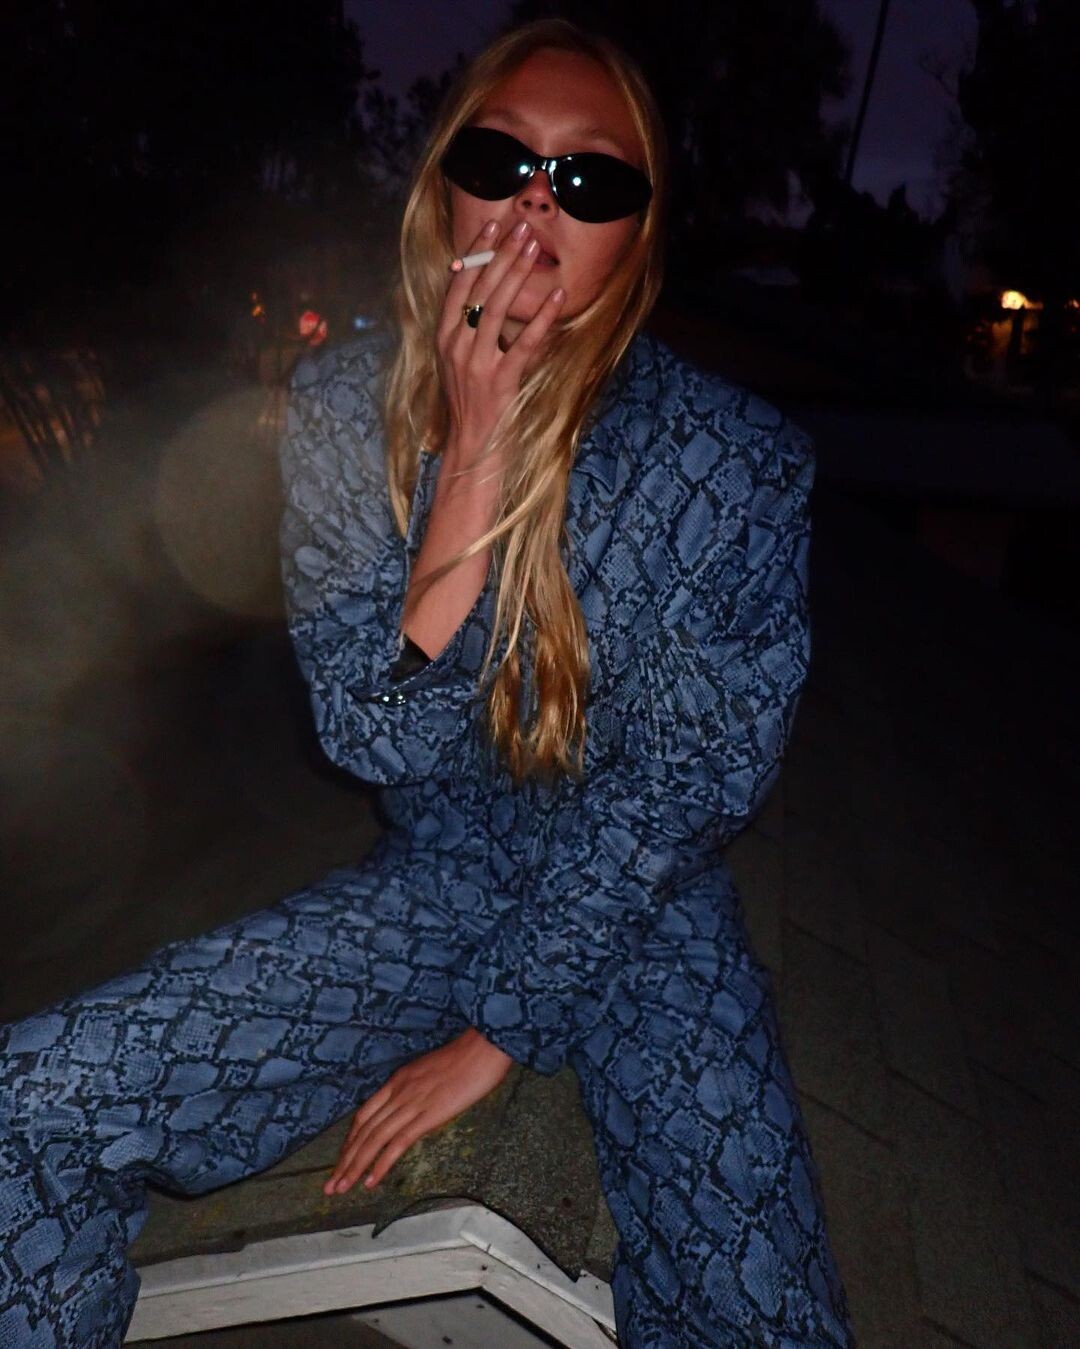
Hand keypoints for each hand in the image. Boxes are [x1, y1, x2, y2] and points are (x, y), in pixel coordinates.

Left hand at [323, 1027, 514, 1194]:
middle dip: (344, 1160)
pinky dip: (380, 1164)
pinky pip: (397, 1144)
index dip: (350, 1140)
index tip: (342, 1160)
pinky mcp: (426, 1116)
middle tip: (330, 1185)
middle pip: (363, 1131)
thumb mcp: (431, 1071)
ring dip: (354, 1167)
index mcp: (398, 1080)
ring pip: (374, 1140)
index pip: (364, 1115)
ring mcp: (411, 1104)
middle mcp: (398, 1093)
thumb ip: (417, 1089)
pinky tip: (370, 1181)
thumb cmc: (466, 1058)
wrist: (483, 1048)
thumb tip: (415, 1108)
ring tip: (341, 1189)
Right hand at [437, 218, 565, 461]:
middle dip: (500, 254)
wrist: (470, 450)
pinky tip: (558, 297)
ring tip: (534, 248)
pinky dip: (542, 317)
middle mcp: (455, 346)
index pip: (457, 284)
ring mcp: (476, 364)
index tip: (493, 225)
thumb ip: (468, 330)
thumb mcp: (459, 362)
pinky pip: (524, 342)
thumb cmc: (470, 405)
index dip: (475, 252)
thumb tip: (487, 293)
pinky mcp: (500, 381)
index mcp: (443, 337)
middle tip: (521, 227)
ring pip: (495, 308)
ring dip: (517, 274)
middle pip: (477, 289)